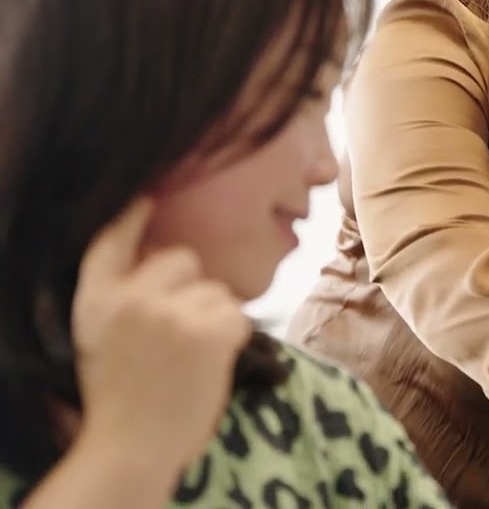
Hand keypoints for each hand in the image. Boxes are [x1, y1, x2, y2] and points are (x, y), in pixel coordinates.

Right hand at [70, 197, 252, 473]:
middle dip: (189, 287)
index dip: (130, 215)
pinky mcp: (208, 331)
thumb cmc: (121, 396)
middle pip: (181, 259)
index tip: (147, 196)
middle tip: (177, 334)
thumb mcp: (100, 337)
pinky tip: (210, 363)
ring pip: (215, 290)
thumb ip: (123, 295)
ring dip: (213, 317)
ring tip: (189, 357)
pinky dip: (233, 337)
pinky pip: (238, 314)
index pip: (110, 241)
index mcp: (96, 299)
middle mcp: (131, 298)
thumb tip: (164, 252)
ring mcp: (171, 313)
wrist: (132, 447)